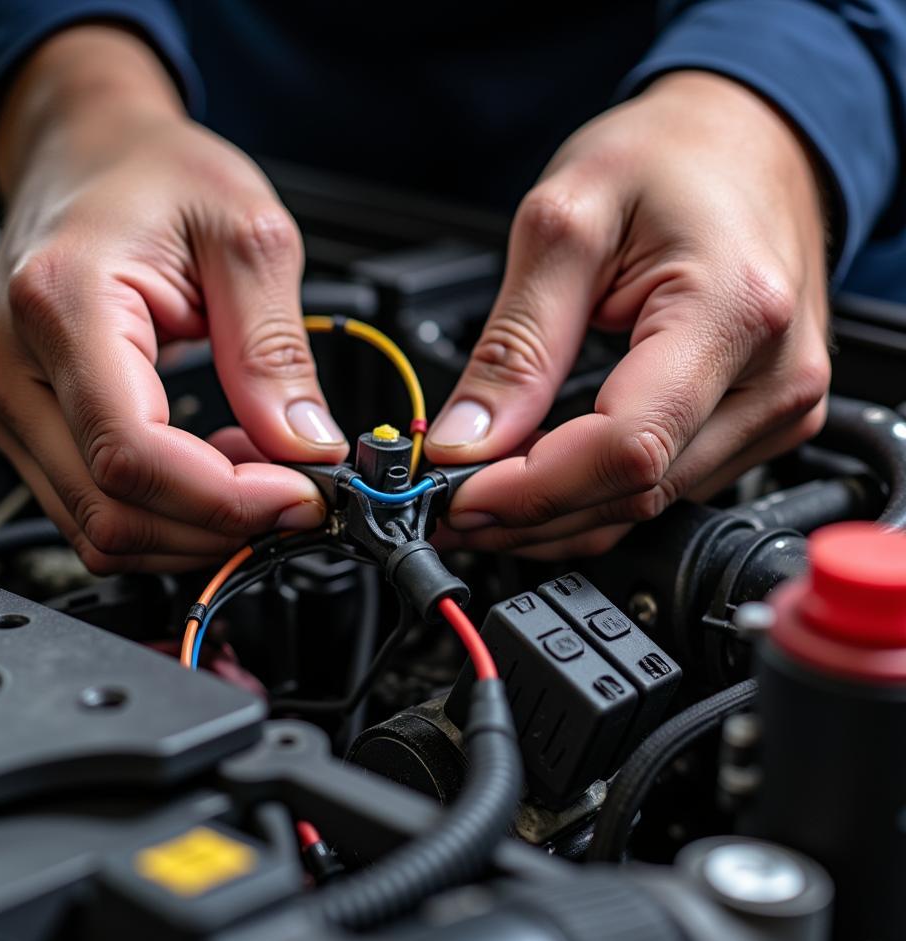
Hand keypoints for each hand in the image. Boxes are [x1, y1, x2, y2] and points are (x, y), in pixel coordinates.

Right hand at [0, 27, 346, 573]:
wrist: (87, 151)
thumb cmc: (152, 170)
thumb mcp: (246, 236)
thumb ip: (274, 350)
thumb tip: (305, 446)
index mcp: (62, 303)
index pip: (134, 453)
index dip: (227, 498)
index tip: (301, 494)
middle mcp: (13, 364)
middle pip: (112, 510)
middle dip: (221, 525)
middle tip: (297, 497)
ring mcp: (8, 401)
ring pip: (100, 526)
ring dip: (196, 527)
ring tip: (260, 476)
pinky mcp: (24, 422)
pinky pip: (94, 505)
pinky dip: (167, 512)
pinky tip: (217, 471)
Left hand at [425, 71, 829, 557]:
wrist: (746, 140)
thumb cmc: (668, 159)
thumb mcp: (564, 223)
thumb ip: (515, 345)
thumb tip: (465, 443)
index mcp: (733, 312)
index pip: (626, 446)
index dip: (532, 489)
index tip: (456, 495)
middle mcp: (773, 377)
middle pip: (634, 492)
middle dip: (526, 514)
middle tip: (446, 505)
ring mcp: (777, 408)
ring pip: (647, 506)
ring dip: (553, 518)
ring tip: (477, 498)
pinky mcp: (763, 423)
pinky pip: (666, 489)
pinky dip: (593, 498)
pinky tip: (539, 482)